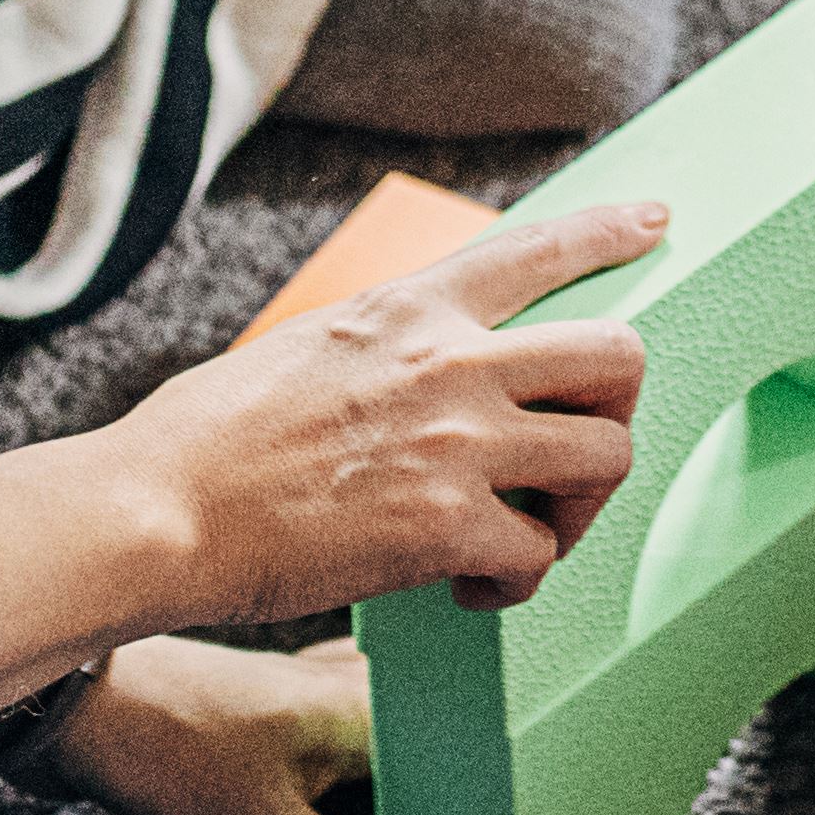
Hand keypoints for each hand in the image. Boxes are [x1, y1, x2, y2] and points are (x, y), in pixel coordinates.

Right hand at [0, 190, 657, 705]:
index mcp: (410, 310)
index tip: (657, 224)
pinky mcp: (447, 527)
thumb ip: (379, 350)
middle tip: (568, 461)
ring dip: (576, 508)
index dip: (611, 232)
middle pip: (618, 358)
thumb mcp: (305, 348)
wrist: (157, 510)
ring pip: (606, 458)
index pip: (537, 249)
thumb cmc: (202, 441)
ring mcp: (458, 443)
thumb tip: (404, 377)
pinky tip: (469, 590)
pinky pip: (540, 553)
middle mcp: (452, 363)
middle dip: (617, 411)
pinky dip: (516, 581)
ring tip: (520, 536)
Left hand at [41, 630, 434, 814]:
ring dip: (395, 785)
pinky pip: (338, 742)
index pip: (459, 746)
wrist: (78, 710)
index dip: (481, 800)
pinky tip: (342, 811)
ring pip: (382, 739)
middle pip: (425, 742)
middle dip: (443, 797)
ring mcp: (306, 695)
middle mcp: (344, 687)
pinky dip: (350, 776)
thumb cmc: (166, 746)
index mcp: (361, 703)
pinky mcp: (269, 713)